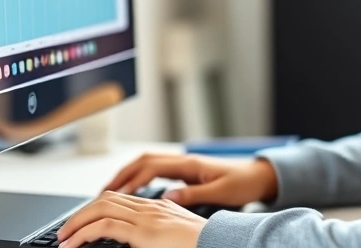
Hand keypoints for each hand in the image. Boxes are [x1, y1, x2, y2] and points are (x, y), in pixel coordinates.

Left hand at [58, 191, 203, 247]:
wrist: (222, 243)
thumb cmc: (203, 244)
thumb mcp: (176, 236)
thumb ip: (157, 234)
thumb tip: (140, 240)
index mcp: (157, 207)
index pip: (118, 199)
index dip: (95, 208)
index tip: (82, 223)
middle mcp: (150, 207)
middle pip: (105, 199)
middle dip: (80, 214)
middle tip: (65, 232)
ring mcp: (147, 217)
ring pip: (100, 209)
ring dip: (76, 223)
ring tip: (64, 239)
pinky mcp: (145, 232)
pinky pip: (105, 226)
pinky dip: (83, 233)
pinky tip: (74, 244)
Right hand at [105, 153, 278, 206]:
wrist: (259, 175)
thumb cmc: (243, 184)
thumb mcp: (220, 192)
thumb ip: (193, 195)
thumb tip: (166, 199)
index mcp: (189, 164)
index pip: (150, 168)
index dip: (130, 181)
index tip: (114, 195)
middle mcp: (183, 161)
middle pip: (143, 162)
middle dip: (121, 175)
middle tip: (101, 193)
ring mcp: (184, 164)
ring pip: (147, 163)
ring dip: (127, 175)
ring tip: (110, 192)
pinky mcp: (186, 171)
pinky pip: (155, 170)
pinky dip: (139, 177)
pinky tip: (133, 191)